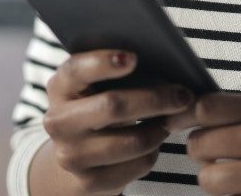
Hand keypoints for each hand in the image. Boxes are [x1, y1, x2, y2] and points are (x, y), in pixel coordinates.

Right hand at [35, 50, 194, 195]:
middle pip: (113, 106)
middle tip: (183, 95)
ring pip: (132, 140)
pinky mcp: (88, 182)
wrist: (76, 155)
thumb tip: (166, 66)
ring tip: (170, 119)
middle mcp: (58, 121)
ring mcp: (70, 155)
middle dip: (155, 99)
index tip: (133, 58)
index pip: (76, 70)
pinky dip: (154, 151)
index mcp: (60, 87)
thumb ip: (119, 71)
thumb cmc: (97, 107)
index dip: (103, 62)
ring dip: (159, 129)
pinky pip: (137, 164)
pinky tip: (154, 140)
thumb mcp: (97, 86)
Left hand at [165, 92, 240, 195]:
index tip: (176, 123)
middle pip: (200, 144)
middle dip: (198, 151)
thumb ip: (237, 110)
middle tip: (209, 154)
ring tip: (227, 175)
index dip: (184, 117)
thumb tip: (183, 111)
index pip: (206, 107)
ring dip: (211, 180)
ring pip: (209, 180)